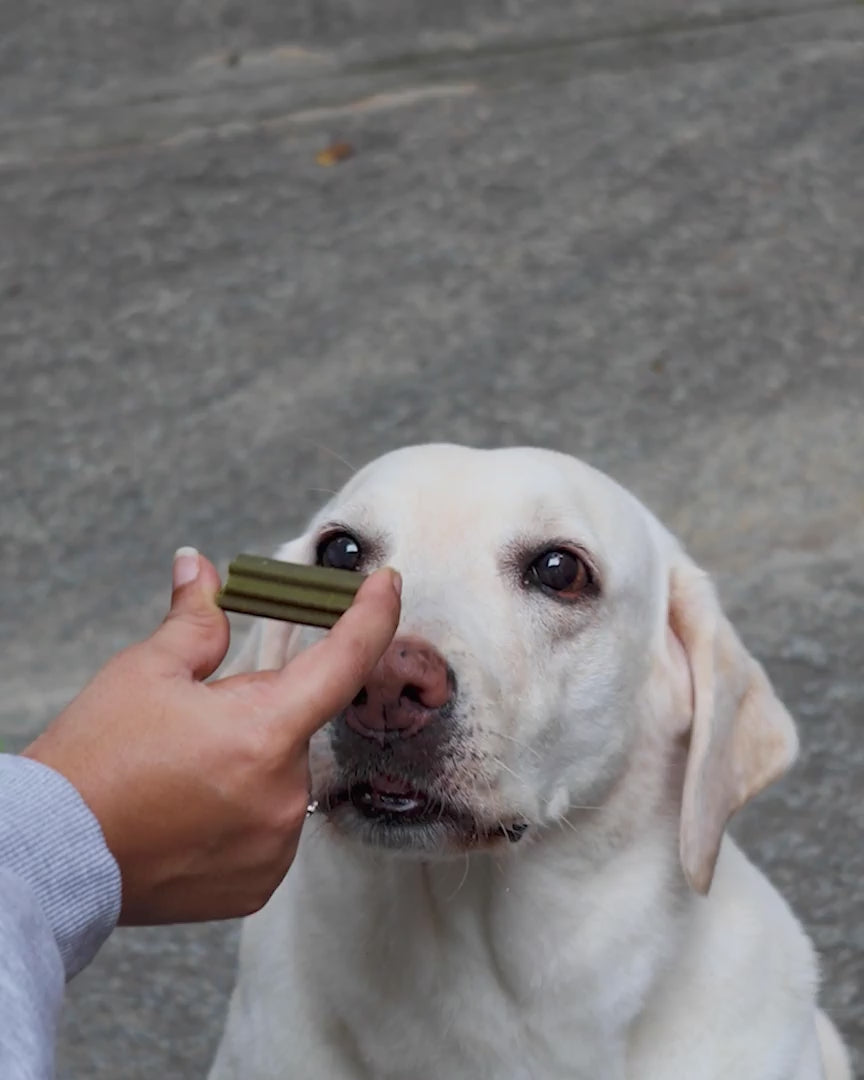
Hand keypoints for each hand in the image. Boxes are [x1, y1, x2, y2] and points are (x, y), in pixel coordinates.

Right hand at [22, 548, 400, 924]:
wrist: (53, 857)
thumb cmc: (95, 760)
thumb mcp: (145, 672)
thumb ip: (196, 620)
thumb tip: (201, 568)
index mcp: (265, 731)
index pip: (346, 660)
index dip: (373, 615)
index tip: (384, 586)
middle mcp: (284, 796)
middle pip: (297, 726)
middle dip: (259, 711)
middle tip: (195, 723)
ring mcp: (275, 847)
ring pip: (283, 777)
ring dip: (251, 763)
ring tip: (182, 774)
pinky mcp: (259, 884)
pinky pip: (271, 829)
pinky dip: (244, 809)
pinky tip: (192, 810)